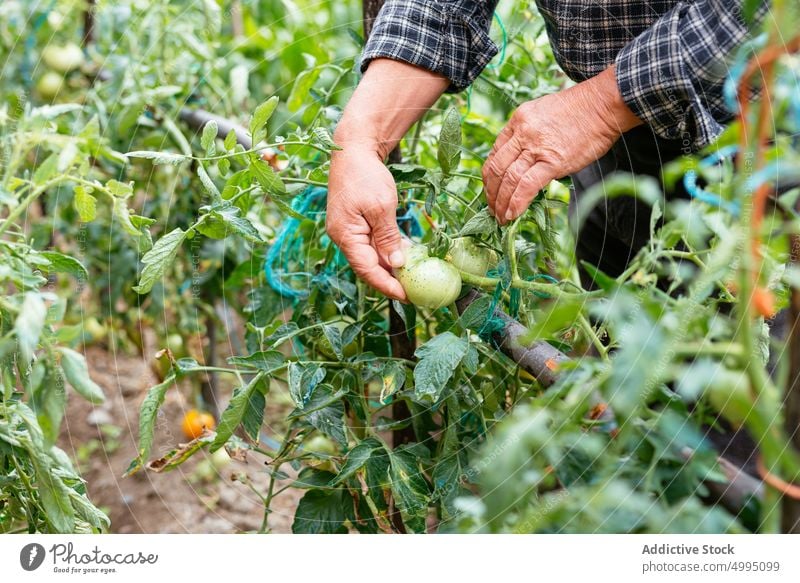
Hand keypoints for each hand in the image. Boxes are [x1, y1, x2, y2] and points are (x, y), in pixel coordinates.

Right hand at [326, 146, 407, 299]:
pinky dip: (388, 251)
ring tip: (413, 278)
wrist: (353, 148)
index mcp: (345, 235)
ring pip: (371, 257)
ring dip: (390, 267)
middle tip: (414, 292)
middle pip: (368, 267)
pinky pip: (372, 244)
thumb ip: (388, 238)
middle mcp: (344, 237)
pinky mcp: (356, 224)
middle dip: (390, 280)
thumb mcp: (381, 206)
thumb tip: (397, 265)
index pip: (366, 270)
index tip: (407, 296)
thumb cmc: (365, 174)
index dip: (387, 286)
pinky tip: (406, 256)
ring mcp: (349, 230)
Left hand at [483, 65, 641, 223]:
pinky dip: (516, 203)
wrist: (603, 104)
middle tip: (492, 209)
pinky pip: (527, 186)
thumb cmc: (580, 110)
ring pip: (508, 179)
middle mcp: (522, 133)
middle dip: (491, 193)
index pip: (495, 152)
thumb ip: (530, 136)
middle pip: (496, 168)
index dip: (490, 176)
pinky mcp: (553, 161)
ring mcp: (536, 147)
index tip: (491, 190)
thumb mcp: (544, 115)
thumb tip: (525, 162)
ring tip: (501, 218)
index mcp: (518, 120)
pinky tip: (512, 215)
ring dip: (501, 203)